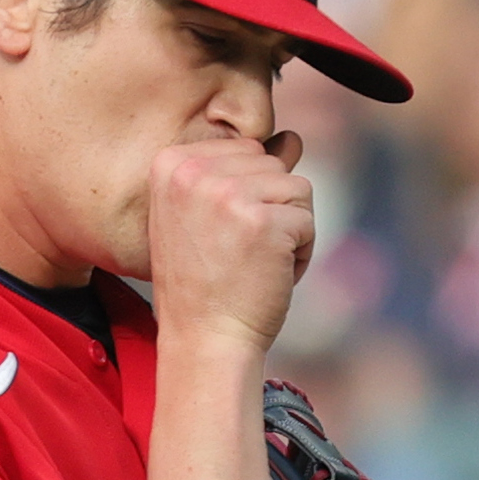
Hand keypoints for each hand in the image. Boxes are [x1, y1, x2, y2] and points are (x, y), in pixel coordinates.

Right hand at [147, 132, 313, 351]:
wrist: (204, 341)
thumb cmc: (204, 284)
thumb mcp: (208, 216)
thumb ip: (243, 172)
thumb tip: (292, 138)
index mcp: (170, 163)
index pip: (244, 151)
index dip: (246, 197)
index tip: (217, 236)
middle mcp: (195, 172)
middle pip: (272, 164)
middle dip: (270, 210)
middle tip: (237, 254)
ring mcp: (230, 195)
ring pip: (296, 188)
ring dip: (288, 231)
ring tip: (254, 265)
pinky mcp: (265, 221)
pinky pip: (308, 220)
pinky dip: (300, 254)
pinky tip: (269, 276)